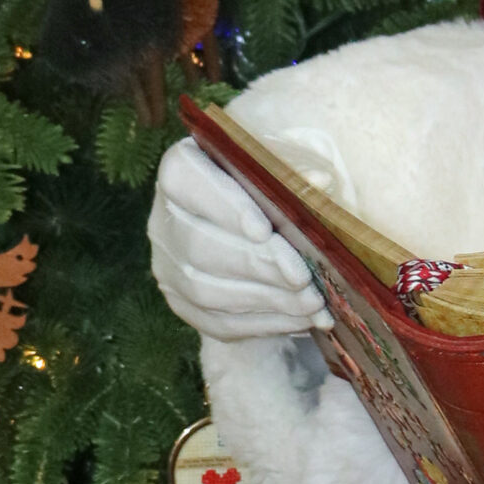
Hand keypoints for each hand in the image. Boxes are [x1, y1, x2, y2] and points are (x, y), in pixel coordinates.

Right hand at [148, 140, 329, 340]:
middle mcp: (166, 217)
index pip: (185, 179)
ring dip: (265, 299)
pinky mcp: (184, 304)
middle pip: (199, 244)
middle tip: (303, 277)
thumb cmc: (279, 186)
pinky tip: (301, 319)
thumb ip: (300, 162)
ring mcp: (169, 265)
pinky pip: (218, 321)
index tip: (263, 230)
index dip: (222, 206)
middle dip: (258, 265)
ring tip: (312, 302)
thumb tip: (317, 181)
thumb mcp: (291, 161)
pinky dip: (265, 322)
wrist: (269, 237)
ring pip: (206, 290)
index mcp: (183, 168)